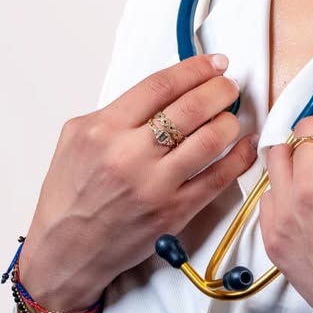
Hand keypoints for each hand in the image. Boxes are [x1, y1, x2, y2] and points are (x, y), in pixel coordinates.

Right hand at [19, 53, 256, 312]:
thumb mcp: (75, 138)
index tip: (213, 63)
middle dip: (220, 90)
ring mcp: (155, 185)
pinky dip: (238, 158)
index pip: (161, 86)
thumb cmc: (69, 194)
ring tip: (233, 114)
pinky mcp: (173, 213)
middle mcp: (130, 155)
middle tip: (229, 86)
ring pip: (210, 140)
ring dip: (230, 121)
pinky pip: (217, 179)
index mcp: (103, 130)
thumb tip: (162, 93)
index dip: (194, 69)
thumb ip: (116, 112)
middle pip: (191, 108)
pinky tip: (246, 144)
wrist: (66, 249)